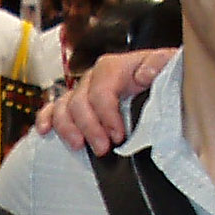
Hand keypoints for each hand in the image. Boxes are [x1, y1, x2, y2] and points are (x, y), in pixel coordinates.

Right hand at [39, 50, 176, 155]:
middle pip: (80, 101)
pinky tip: (45, 131)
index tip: (118, 136)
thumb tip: (143, 74)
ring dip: (68, 128)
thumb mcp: (169, 67)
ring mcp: (84, 90)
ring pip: (64, 106)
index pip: (101, 90)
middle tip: (103, 149)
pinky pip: (54, 108)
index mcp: (116, 67)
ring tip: (79, 146)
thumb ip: (160, 65)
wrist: (162, 85)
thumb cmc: (164, 79)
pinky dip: (47, 119)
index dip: (106, 115)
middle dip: (90, 128)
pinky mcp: (77, 103)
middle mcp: (96, 77)